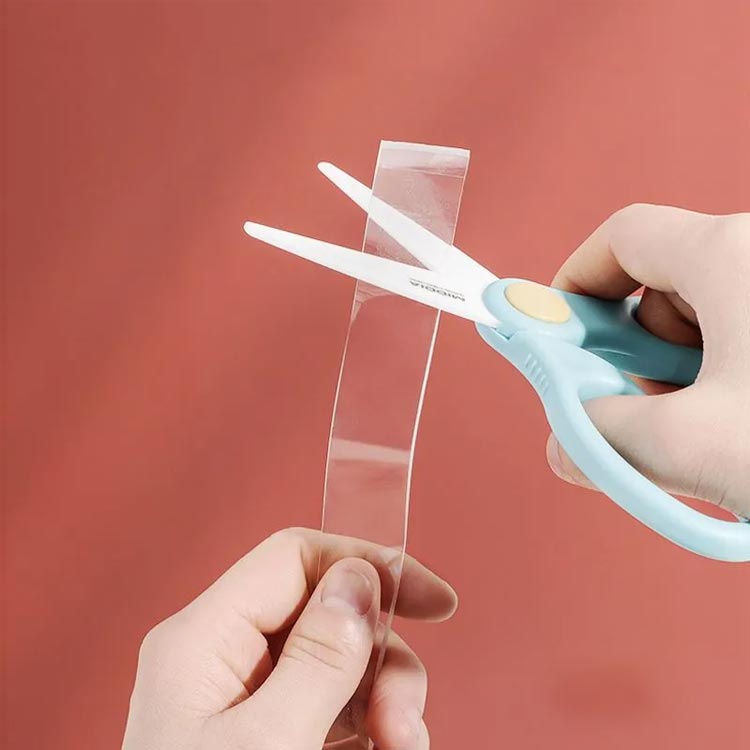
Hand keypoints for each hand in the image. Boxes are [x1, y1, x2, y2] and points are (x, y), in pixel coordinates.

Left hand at [122, 528, 456, 749]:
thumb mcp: (269, 747)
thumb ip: (318, 658)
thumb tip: (358, 578)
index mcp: (203, 639)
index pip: (294, 558)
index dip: (366, 563)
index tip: (434, 599)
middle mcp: (224, 658)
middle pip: (327, 615)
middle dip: (381, 662)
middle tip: (404, 725)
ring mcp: (246, 700)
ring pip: (340, 665)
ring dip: (385, 705)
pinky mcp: (269, 736)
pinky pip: (335, 710)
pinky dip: (370, 733)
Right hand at [547, 204, 749, 516]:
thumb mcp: (698, 446)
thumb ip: (606, 440)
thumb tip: (565, 445)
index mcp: (731, 257)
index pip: (624, 235)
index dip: (577, 281)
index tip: (559, 334)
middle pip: (666, 281)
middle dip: (637, 348)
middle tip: (639, 407)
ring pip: (715, 314)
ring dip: (688, 372)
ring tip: (709, 430)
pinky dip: (732, 378)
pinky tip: (747, 427)